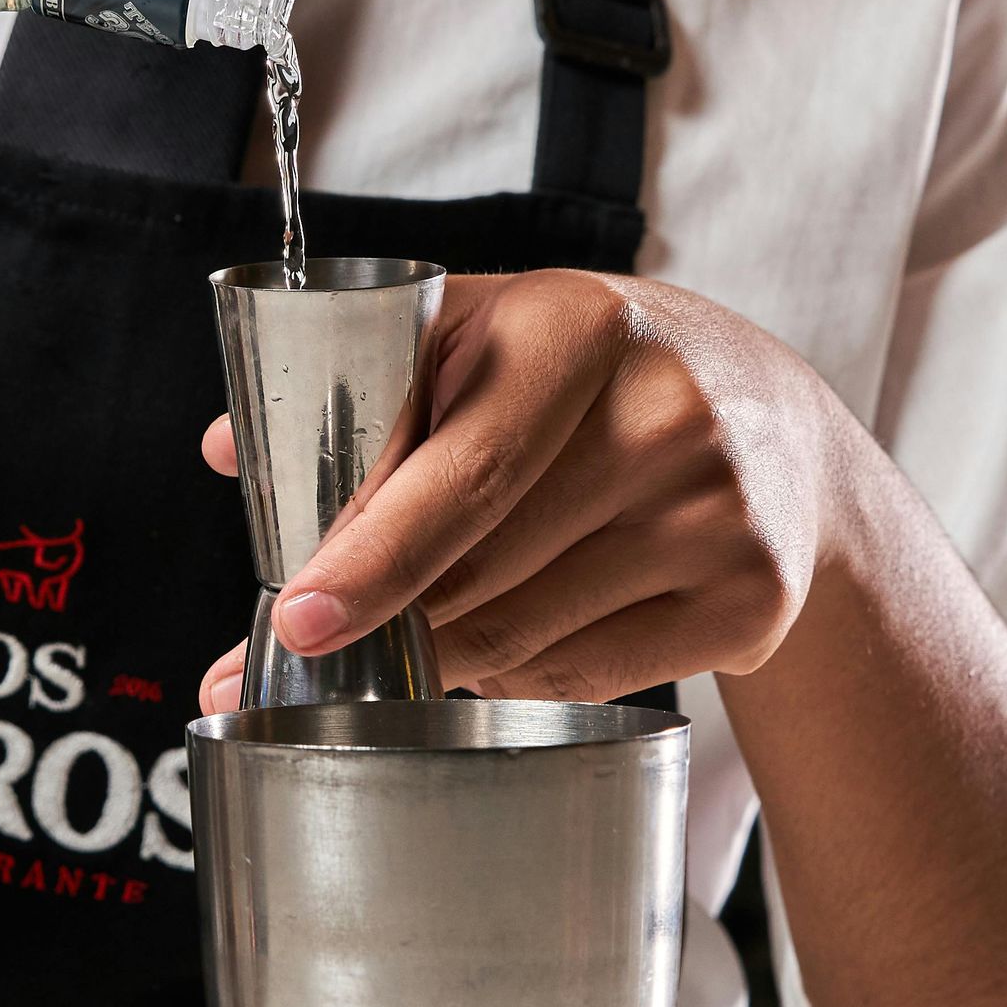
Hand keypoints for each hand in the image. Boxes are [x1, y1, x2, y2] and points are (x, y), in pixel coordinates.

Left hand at [199, 268, 844, 713]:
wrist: (778, 424)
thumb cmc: (598, 374)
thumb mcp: (497, 330)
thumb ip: (368, 379)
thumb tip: (227, 450)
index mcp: (577, 329)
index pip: (460, 473)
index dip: (371, 557)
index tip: (296, 620)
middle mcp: (662, 416)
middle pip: (481, 574)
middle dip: (389, 622)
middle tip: (321, 655)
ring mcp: (717, 515)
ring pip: (525, 638)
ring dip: (452, 651)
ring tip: (432, 630)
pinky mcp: (749, 598)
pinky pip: (588, 677)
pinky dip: (524, 675)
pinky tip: (520, 640)